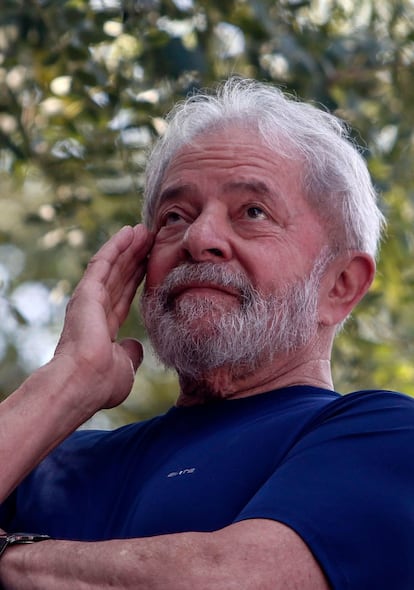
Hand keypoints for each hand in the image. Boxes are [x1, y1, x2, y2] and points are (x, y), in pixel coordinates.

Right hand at [54, 224, 153, 411]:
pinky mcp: (86, 292)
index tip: (151, 262)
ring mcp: (89, 300)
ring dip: (128, 247)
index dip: (137, 278)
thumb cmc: (102, 383)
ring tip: (143, 230)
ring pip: (113, 266)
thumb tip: (135, 346)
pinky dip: (115, 246)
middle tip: (151, 238)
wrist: (84, 383)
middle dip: (135, 257)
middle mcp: (95, 310)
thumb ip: (130, 354)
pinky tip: (128, 232)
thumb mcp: (124, 368)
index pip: (124, 295)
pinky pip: (102, 262)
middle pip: (120, 276)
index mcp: (104, 327)